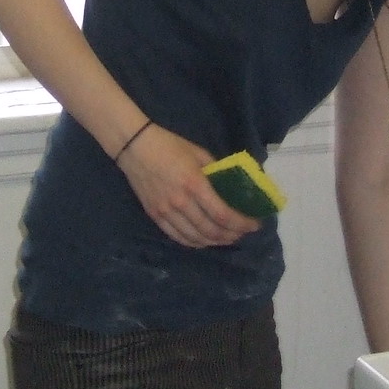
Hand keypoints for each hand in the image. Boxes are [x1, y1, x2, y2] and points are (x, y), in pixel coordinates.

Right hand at [116, 125, 260, 247]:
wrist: (135, 147)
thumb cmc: (170, 146)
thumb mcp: (199, 153)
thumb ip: (216, 171)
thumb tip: (232, 185)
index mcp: (195, 184)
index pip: (222, 214)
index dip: (241, 223)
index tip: (254, 224)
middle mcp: (181, 202)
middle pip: (211, 230)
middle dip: (231, 235)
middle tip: (242, 232)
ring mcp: (166, 211)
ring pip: (195, 237)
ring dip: (215, 242)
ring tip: (227, 238)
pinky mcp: (155, 216)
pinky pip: (178, 237)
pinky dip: (194, 243)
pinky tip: (204, 241)